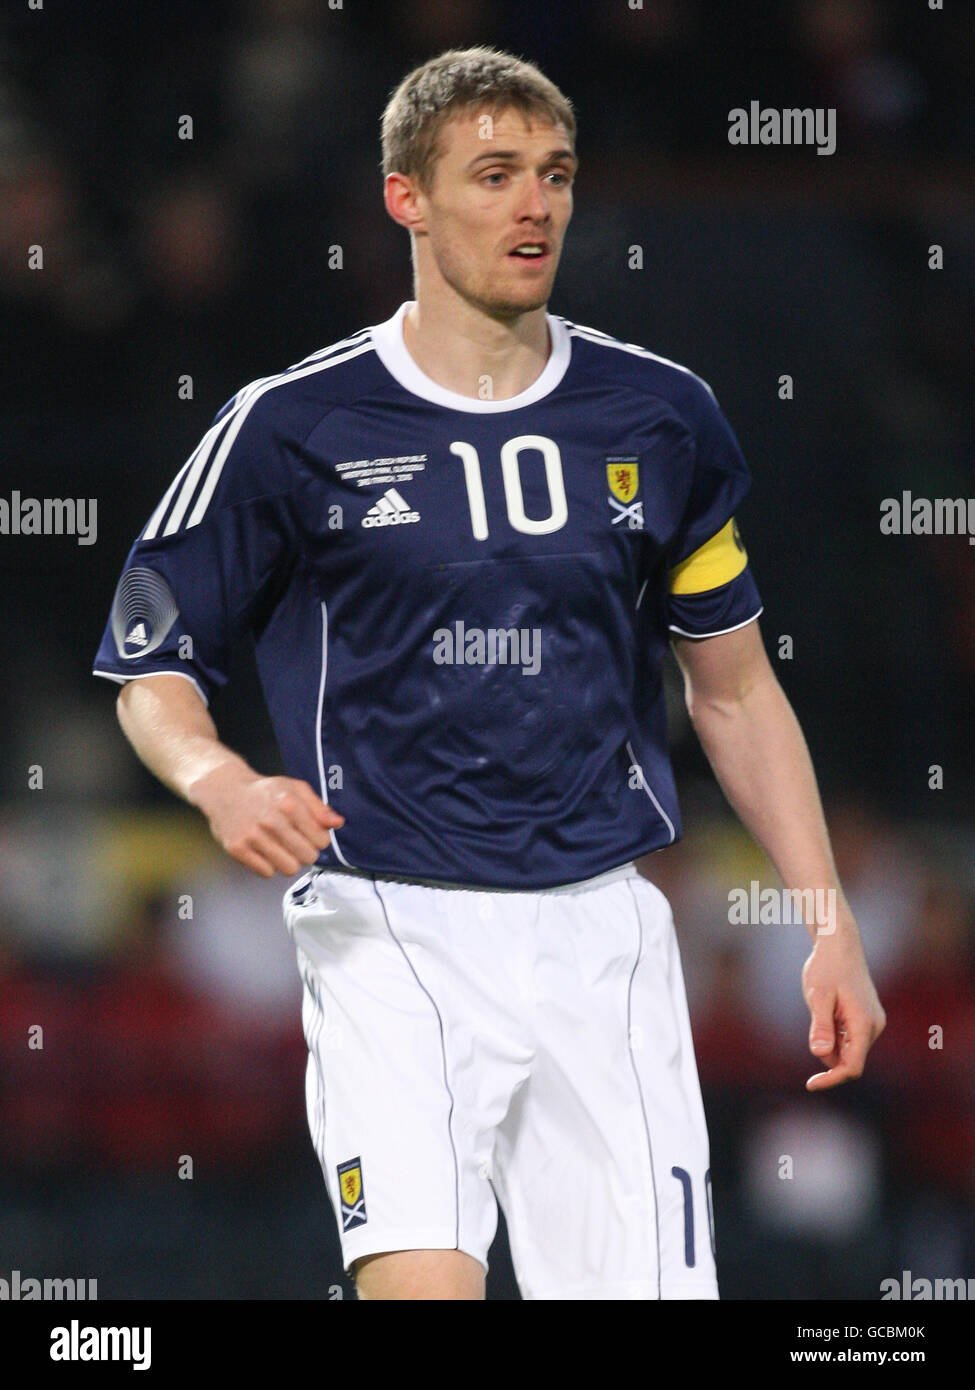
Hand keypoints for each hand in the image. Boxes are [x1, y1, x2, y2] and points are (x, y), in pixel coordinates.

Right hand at [191, 763, 344, 877]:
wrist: (225, 791)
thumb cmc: (264, 791)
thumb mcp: (295, 788)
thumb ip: (319, 807)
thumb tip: (338, 823)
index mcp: (288, 803)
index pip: (321, 840)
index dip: (319, 839)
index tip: (311, 834)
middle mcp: (270, 820)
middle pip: (307, 857)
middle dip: (307, 852)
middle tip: (297, 842)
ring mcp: (252, 836)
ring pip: (288, 868)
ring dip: (289, 861)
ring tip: (281, 847)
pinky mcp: (237, 849)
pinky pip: (267, 872)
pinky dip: (269, 865)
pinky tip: (265, 850)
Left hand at [801, 925, 885, 1091]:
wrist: (839, 945)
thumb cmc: (827, 968)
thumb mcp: (818, 996)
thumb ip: (820, 1025)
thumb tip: (820, 1054)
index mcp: (864, 1024)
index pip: (852, 1067)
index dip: (831, 1079)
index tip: (810, 1084)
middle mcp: (873, 1026)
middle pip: (849, 1060)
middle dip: (827, 1053)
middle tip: (814, 1021)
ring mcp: (872, 1022)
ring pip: (848, 1049)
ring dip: (830, 1042)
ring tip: (821, 1009)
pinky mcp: (866, 1018)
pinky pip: (849, 1038)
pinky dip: (834, 1034)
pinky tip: (827, 1010)